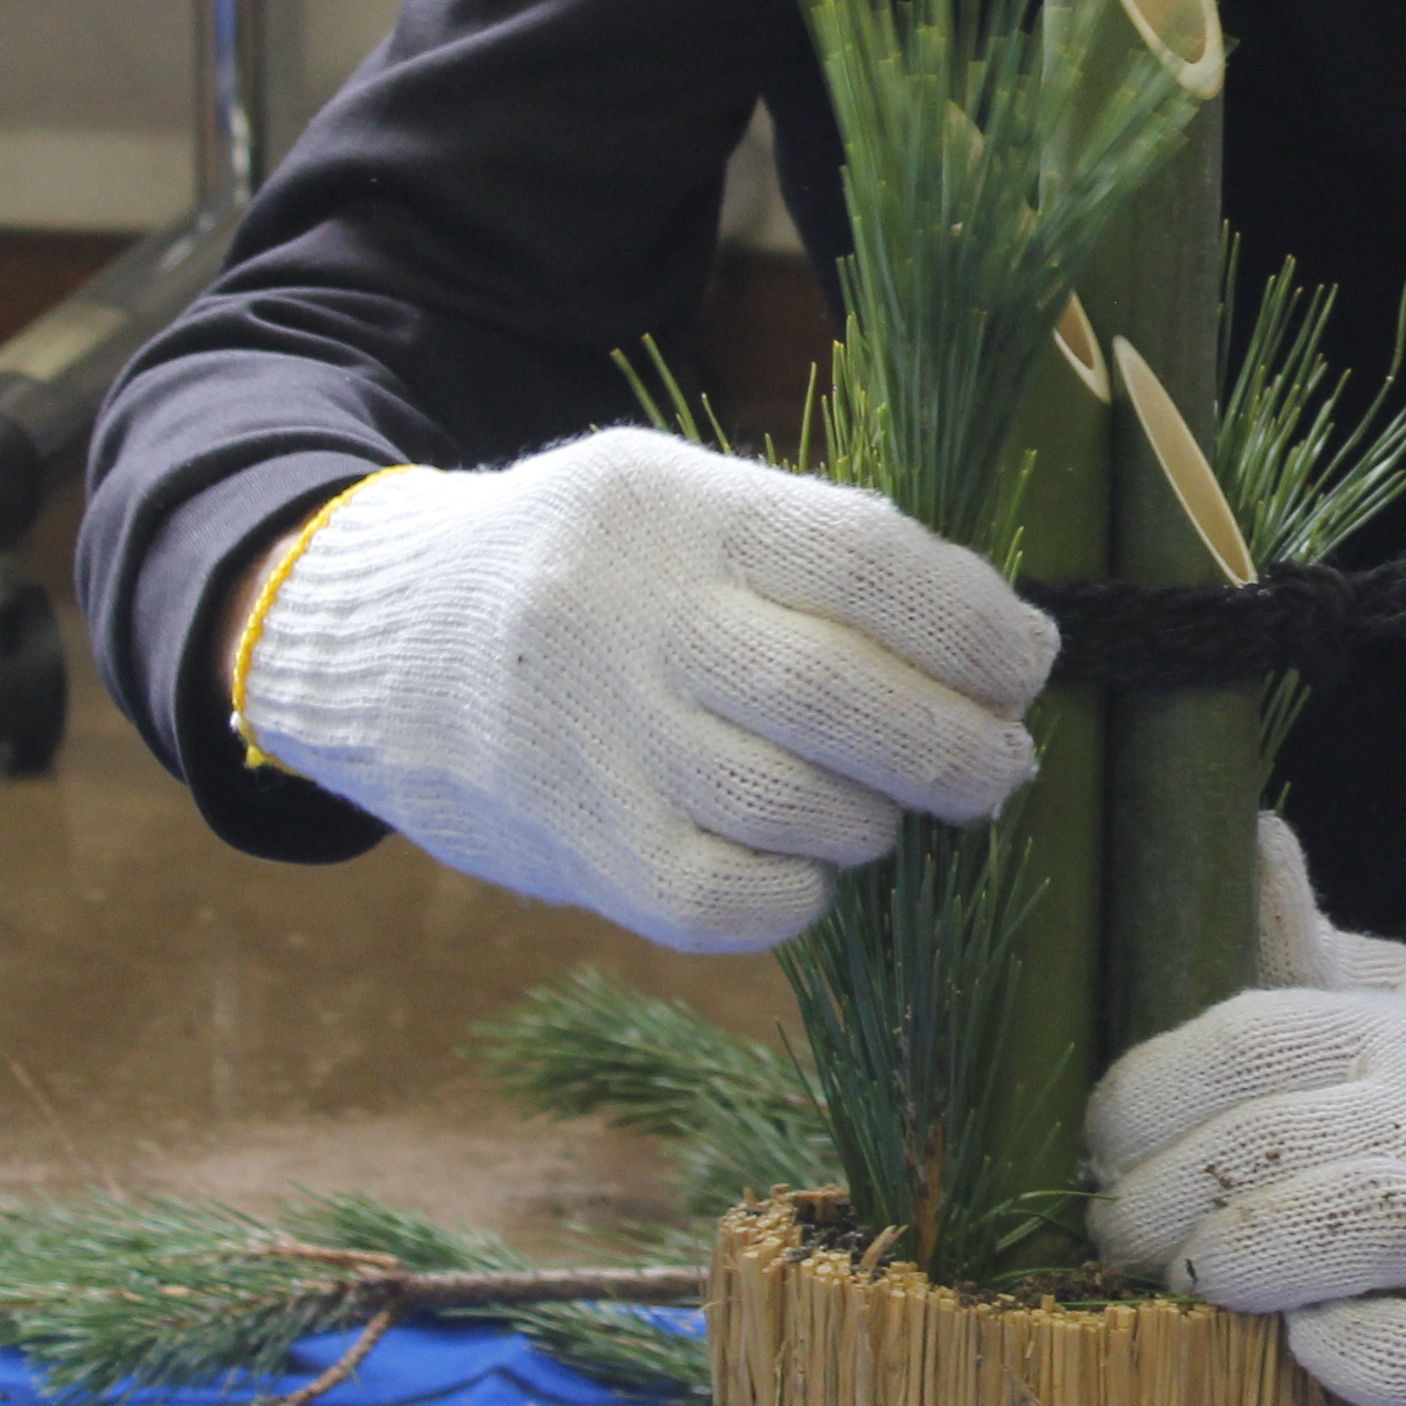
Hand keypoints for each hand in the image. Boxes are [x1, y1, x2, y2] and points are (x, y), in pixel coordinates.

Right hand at [230, 427, 1048, 951]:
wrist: (380, 645)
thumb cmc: (593, 574)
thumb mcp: (687, 505)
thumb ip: (825, 560)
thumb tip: (1003, 652)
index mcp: (674, 509)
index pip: (860, 558)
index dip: (970, 622)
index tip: (1025, 662)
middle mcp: (623, 619)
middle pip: (831, 693)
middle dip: (952, 743)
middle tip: (1000, 767)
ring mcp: (588, 741)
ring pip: (789, 805)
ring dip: (878, 819)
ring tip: (890, 808)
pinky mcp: (571, 848)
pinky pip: (724, 900)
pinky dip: (797, 892)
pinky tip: (806, 865)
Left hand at [1087, 818, 1405, 1405]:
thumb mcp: (1379, 1009)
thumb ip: (1298, 949)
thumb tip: (1254, 833)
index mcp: (1398, 1030)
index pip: (1248, 1037)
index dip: (1144, 1094)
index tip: (1099, 1146)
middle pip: (1273, 1140)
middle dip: (1157, 1201)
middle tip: (1116, 1235)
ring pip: (1355, 1220)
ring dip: (1238, 1261)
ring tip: (1194, 1279)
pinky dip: (1349, 1357)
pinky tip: (1303, 1342)